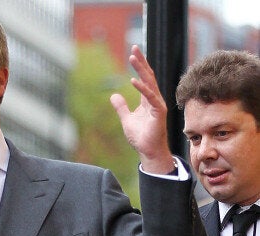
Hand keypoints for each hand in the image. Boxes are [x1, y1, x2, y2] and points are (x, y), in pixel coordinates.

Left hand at [110, 45, 174, 173]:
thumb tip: (114, 95)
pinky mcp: (158, 113)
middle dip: (141, 61)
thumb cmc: (141, 137)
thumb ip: (121, 107)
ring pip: (150, 83)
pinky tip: (133, 80)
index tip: (134, 51)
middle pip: (148, 76)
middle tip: (134, 47)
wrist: (148, 151)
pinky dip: (142, 88)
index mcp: (147, 100)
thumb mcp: (126, 119)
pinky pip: (150, 98)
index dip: (139, 65)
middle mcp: (154, 100)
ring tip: (133, 57)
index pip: (144, 78)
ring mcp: (157, 105)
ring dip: (141, 69)